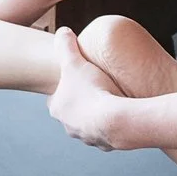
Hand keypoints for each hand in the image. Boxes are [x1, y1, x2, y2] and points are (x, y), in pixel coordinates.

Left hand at [48, 28, 131, 149]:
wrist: (117, 120)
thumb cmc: (93, 90)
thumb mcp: (75, 61)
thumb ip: (66, 45)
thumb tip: (62, 31)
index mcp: (58, 108)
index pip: (56, 97)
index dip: (65, 87)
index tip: (76, 79)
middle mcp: (69, 127)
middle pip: (72, 112)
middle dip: (82, 102)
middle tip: (95, 89)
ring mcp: (87, 138)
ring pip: (89, 125)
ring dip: (96, 116)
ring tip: (109, 102)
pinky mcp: (105, 144)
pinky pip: (107, 134)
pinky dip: (112, 126)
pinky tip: (121, 114)